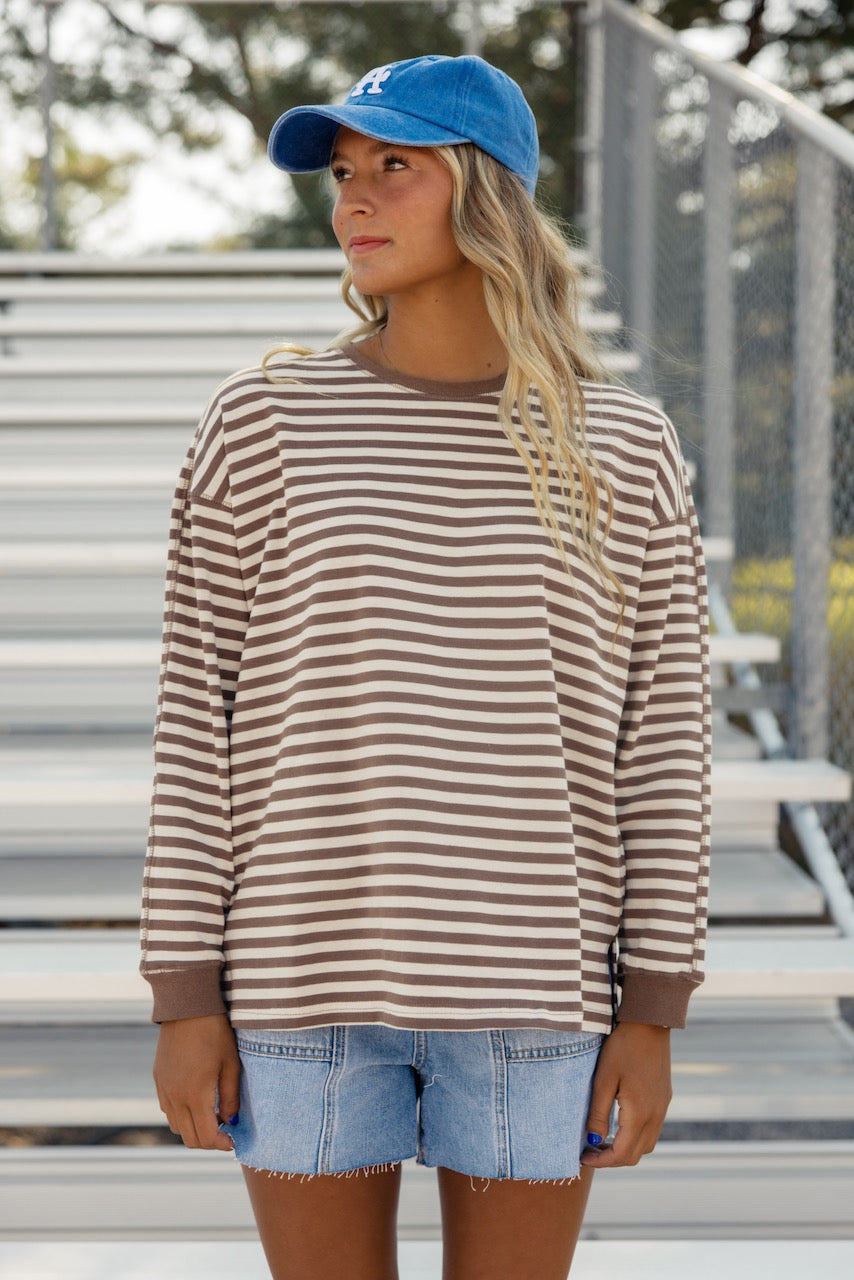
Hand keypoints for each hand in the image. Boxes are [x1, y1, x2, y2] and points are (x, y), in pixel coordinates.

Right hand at [153, 1013, 240, 1151]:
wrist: (187, 1007)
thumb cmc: (215, 1033)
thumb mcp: (230, 1064)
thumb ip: (230, 1097)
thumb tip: (230, 1122)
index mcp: (194, 1094)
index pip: (205, 1136)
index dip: (220, 1144)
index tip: (233, 1141)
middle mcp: (174, 1097)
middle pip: (188, 1138)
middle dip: (208, 1141)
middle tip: (224, 1132)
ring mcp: (163, 1088)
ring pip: (176, 1126)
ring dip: (193, 1128)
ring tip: (212, 1115)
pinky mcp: (158, 1079)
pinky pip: (168, 1109)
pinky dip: (182, 1114)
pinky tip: (196, 1100)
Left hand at [580, 1021, 671, 1167]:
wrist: (649, 1023)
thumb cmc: (623, 1048)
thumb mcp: (604, 1080)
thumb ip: (599, 1113)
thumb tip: (594, 1140)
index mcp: (641, 1113)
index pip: (623, 1154)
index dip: (602, 1161)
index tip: (583, 1157)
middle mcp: (656, 1115)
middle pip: (636, 1154)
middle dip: (613, 1159)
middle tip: (590, 1150)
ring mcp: (662, 1107)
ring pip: (646, 1143)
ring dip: (625, 1148)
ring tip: (602, 1139)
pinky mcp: (664, 1098)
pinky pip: (651, 1129)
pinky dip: (635, 1135)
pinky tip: (619, 1123)